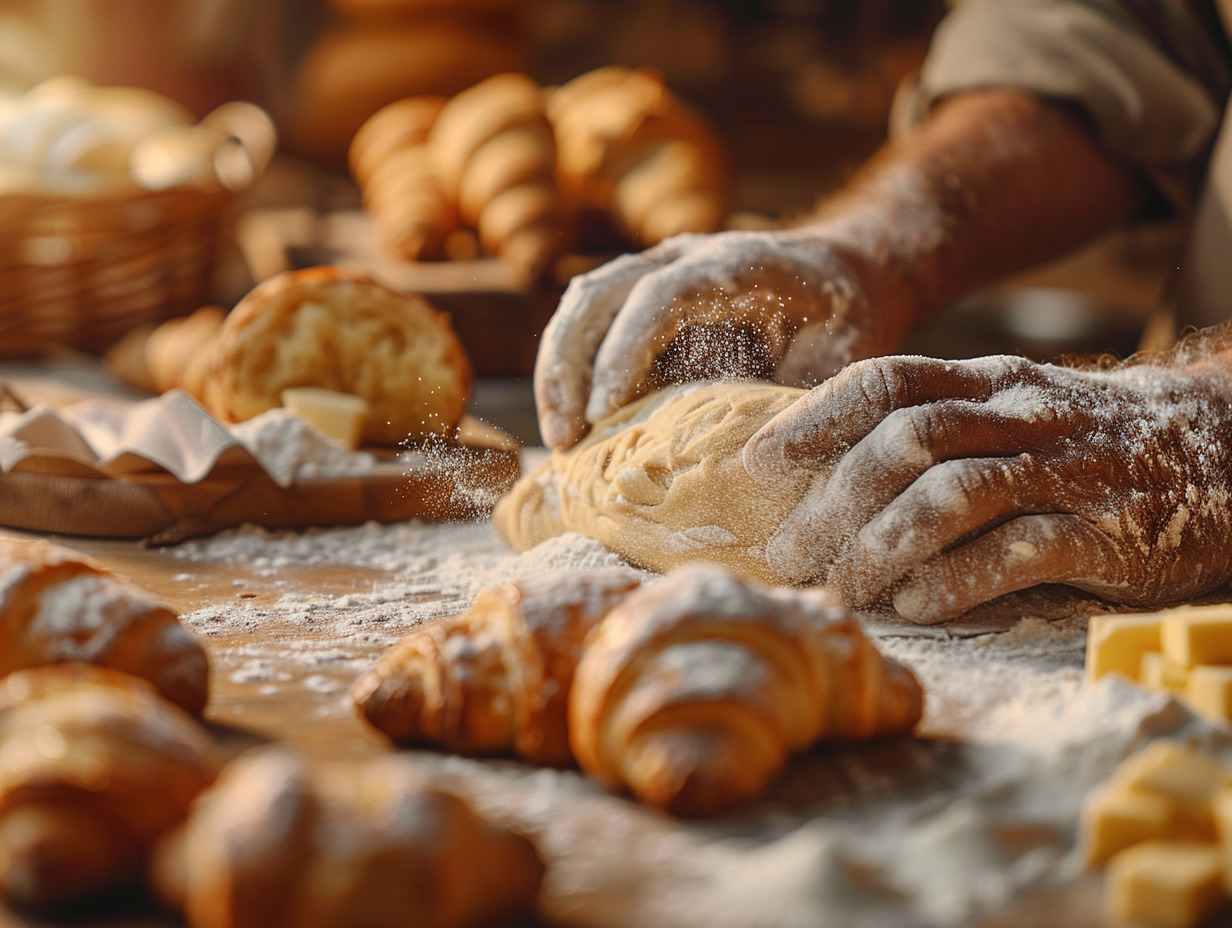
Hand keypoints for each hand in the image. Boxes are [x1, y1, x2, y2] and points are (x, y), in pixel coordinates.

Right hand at [534, 228, 908, 448]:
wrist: (853, 275)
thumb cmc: (849, 327)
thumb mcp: (840, 366)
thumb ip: (797, 403)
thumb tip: (750, 465)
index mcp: (739, 265)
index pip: (660, 296)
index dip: (624, 353)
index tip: (605, 416)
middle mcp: (690, 255)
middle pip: (600, 292)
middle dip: (570, 367)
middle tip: (565, 441)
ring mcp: (662, 266)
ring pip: (584, 302)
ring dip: (560, 369)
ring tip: (559, 439)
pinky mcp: (647, 289)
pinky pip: (592, 318)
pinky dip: (572, 368)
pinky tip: (575, 423)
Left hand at [743, 353, 1231, 623]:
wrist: (1218, 451)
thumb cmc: (1081, 443)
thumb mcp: (1009, 410)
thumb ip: (933, 426)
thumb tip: (824, 470)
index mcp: (988, 382)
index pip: (887, 384)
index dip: (815, 420)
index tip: (757, 463)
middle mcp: (1021, 417)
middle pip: (907, 442)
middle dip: (833, 500)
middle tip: (786, 553)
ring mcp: (1065, 471)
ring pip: (952, 495)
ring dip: (881, 544)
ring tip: (840, 587)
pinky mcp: (1105, 532)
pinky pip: (1017, 552)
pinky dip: (955, 579)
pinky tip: (914, 604)